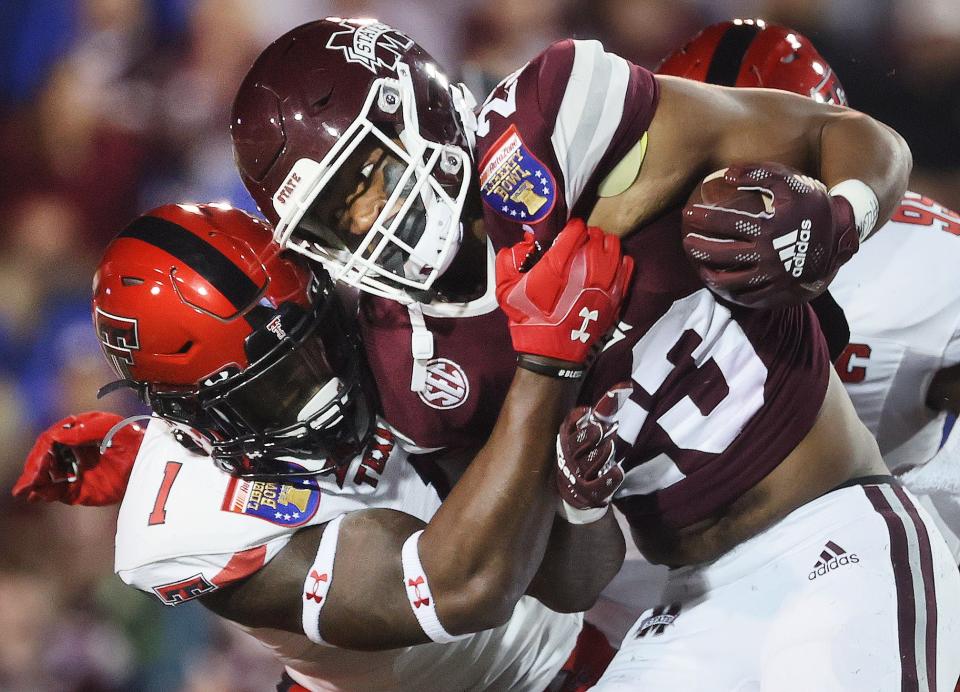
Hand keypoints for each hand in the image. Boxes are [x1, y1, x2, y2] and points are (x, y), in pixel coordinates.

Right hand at [12, 412, 144, 505]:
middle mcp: (71, 452)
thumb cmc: (132, 438)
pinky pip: (58, 492)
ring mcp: (74, 471)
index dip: (44, 448)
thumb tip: (57, 435)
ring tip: (25, 488)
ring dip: (34, 481)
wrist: (149, 462)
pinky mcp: (80, 489)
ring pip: (48, 476)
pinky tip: (34, 495)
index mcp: (76, 434)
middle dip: (35, 467)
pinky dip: (45, 493)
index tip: (42, 456)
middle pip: (46, 458)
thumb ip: (85, 429)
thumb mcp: (111, 426)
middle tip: (30, 477)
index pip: (52, 439)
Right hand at [495, 219, 632, 365]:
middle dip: (587, 236)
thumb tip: (524, 244)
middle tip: (579, 245)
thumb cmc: (528, 318)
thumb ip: (510, 259)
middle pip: (597, 234)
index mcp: (558, 262)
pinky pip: (627, 265)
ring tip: (594, 254)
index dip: (570, 229)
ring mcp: (605, 281)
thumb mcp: (505, 288)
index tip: (566, 235)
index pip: (575, 228)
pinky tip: (609, 267)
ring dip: (603, 246)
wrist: (552, 352)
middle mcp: (585, 267)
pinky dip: (619, 261)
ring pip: (614, 246)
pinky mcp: (616, 295)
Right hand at [556, 382, 631, 521]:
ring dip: (600, 454)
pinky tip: (618, 472)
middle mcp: (570, 456)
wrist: (573, 491)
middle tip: (601, 429)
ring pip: (588, 463)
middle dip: (588, 435)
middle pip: (576, 444)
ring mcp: (578, 475)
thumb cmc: (583, 454)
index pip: (568, 427)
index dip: (576, 419)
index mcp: (567, 439)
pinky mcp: (588, 492)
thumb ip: (605, 411)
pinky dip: (608, 480)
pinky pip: (597, 487)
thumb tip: (625, 386)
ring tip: (610, 446)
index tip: (587, 411)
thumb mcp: (589, 432)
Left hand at [681, 162, 858, 308]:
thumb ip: (759, 173)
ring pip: (729, 281)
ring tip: (699, 265)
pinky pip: (747, 297)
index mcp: (769, 228)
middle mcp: (768, 255)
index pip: (725, 222)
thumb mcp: (791, 183)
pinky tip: (719, 284)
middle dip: (698, 247)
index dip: (703, 217)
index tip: (689, 214)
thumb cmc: (812, 206)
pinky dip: (729, 292)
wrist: (843, 238)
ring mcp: (773, 278)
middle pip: (720, 253)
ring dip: (708, 273)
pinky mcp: (778, 294)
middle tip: (686, 241)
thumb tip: (725, 174)